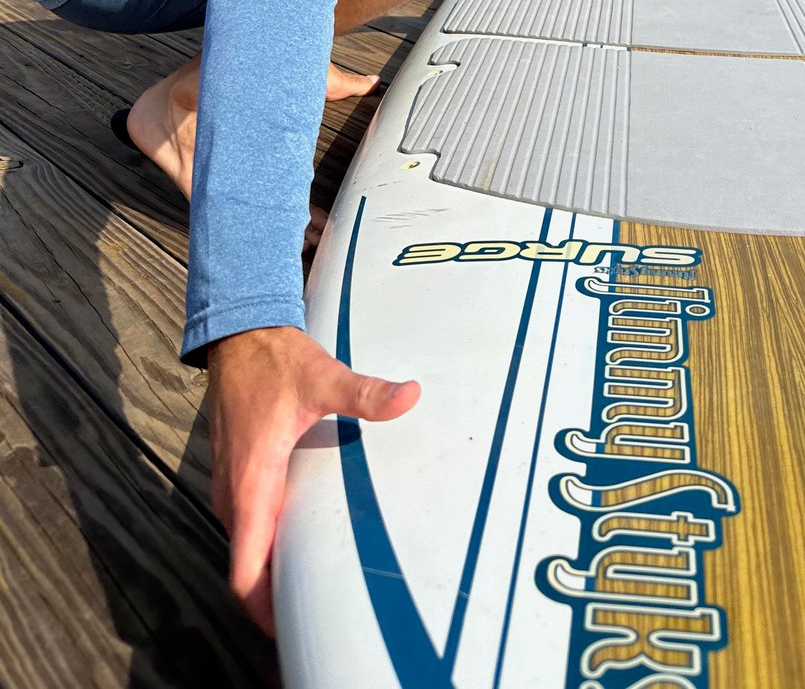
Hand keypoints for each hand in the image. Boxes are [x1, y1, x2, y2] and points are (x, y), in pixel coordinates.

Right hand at [207, 325, 419, 633]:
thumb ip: (365, 393)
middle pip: (249, 568)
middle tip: (322, 613)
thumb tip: (408, 396)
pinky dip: (270, 543)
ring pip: (249, 547)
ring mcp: (233, 486)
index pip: (245, 570)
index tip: (293, 631)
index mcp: (252, 483)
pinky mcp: (239, 476)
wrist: (240, 335)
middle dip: (278, 599)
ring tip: (317, 585)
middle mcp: (235, 494)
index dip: (264, 610)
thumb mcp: (323, 376)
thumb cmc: (274, 361)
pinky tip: (304, 538)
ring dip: (274, 569)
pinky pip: (251, 526)